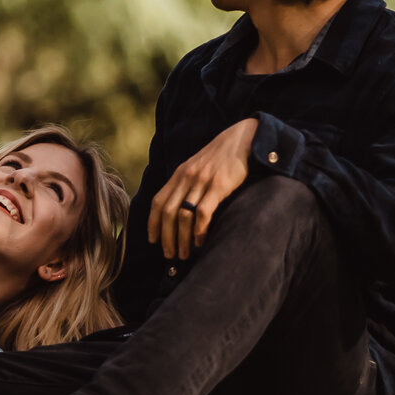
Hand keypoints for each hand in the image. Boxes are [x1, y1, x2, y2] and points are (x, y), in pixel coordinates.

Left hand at [148, 118, 260, 259]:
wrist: (242, 139)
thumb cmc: (220, 158)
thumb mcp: (197, 167)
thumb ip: (186, 184)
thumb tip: (178, 211)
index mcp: (179, 174)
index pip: (158, 201)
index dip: (153, 223)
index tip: (152, 240)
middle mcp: (186, 177)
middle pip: (168, 212)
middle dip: (165, 237)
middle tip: (169, 255)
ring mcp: (202, 181)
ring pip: (183, 215)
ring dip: (181, 239)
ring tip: (183, 254)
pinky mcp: (219, 185)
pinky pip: (203, 212)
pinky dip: (199, 230)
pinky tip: (200, 241)